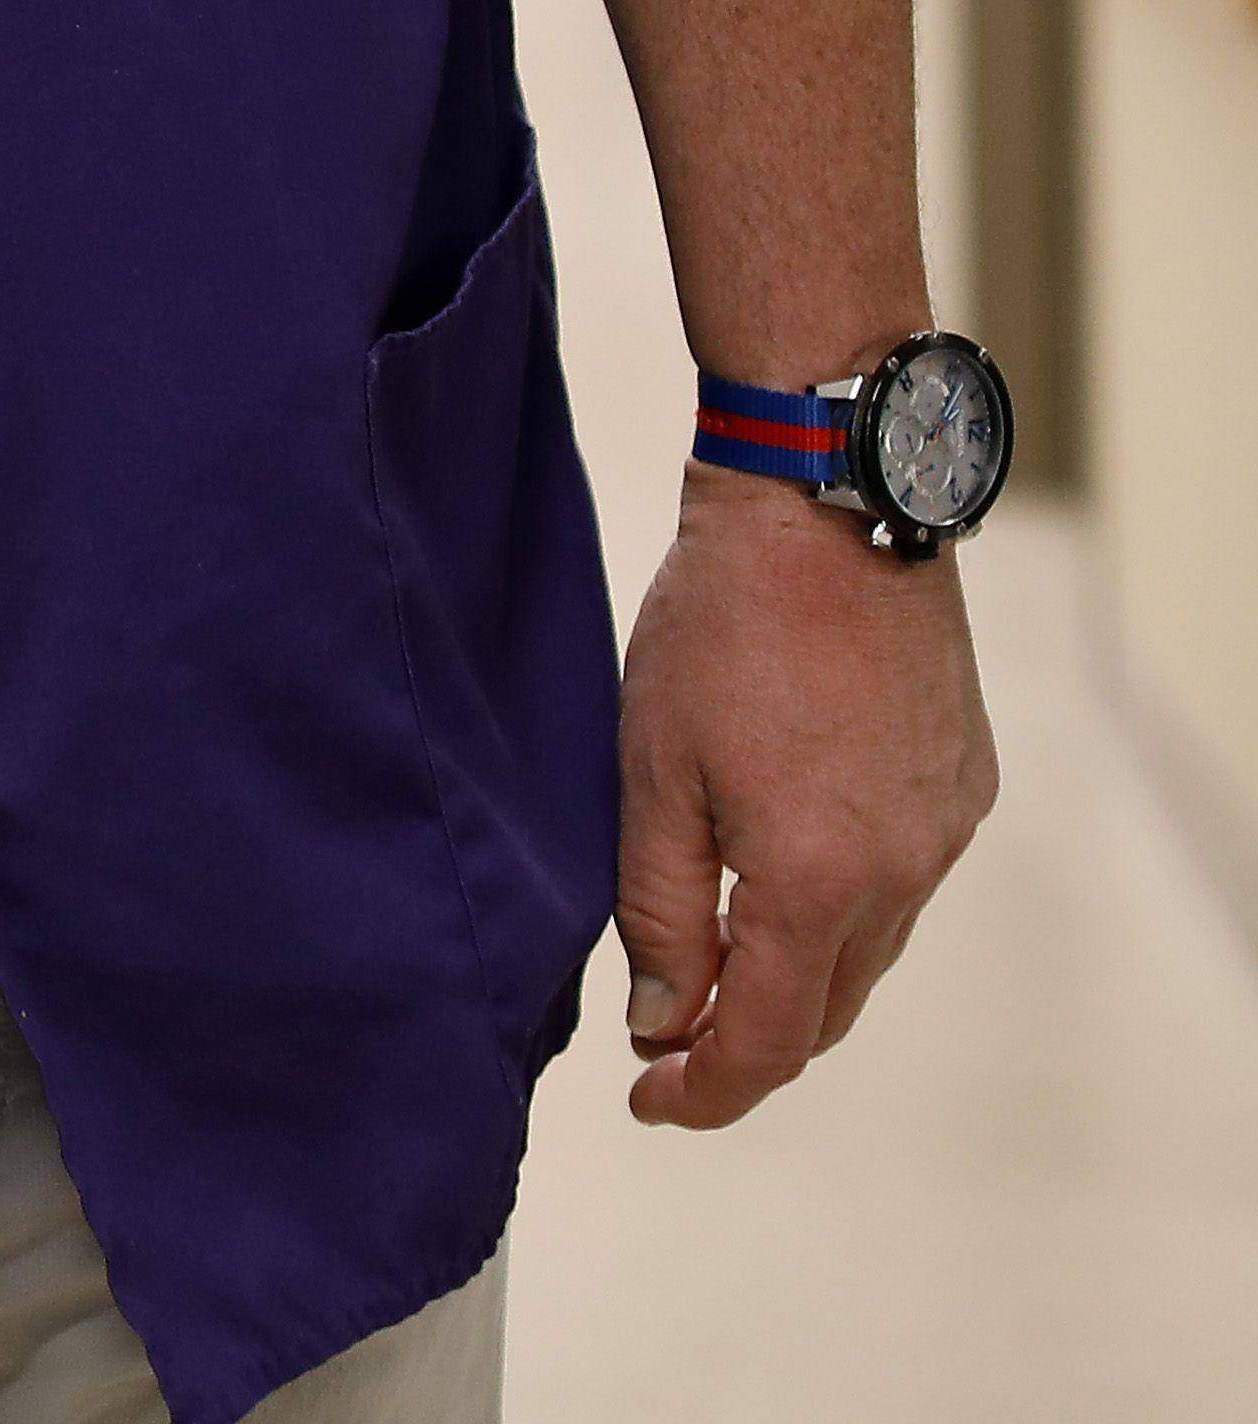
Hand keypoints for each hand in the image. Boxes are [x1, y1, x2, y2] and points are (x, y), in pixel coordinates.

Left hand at [608, 473, 994, 1124]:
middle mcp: (902, 874)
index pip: (764, 1040)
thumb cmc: (718, 628)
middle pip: (821, 1010)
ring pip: (865, 953)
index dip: (703, 1090)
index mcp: (815, 880)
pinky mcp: (964, 790)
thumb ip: (654, 909)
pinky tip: (782, 878)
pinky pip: (901, 887)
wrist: (827, 511)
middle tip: (666, 1047)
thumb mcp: (650, 770)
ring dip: (792, 976)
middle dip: (744, 1044)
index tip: (650, 1104)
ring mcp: (945, 834)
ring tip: (711, 966)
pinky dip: (840, 908)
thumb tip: (661, 1022)